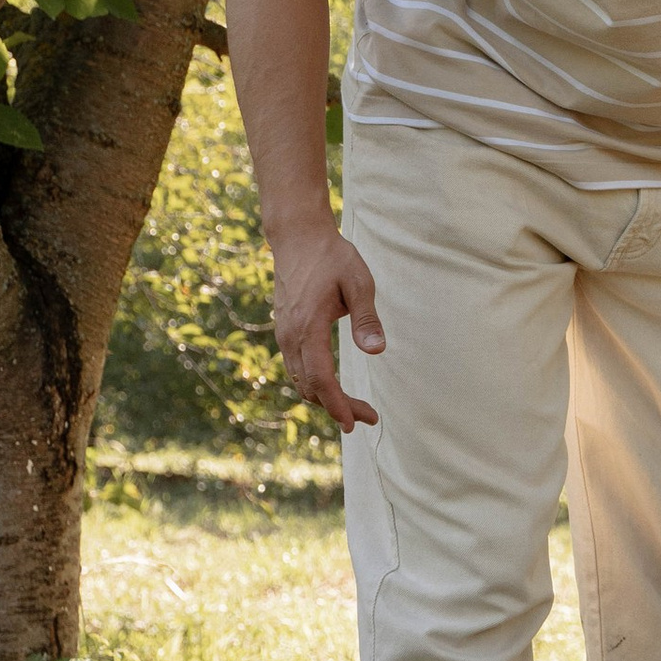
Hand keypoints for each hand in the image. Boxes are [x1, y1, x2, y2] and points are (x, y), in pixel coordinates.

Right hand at [269, 218, 384, 430]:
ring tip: (355, 408)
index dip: (338, 405)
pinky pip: (296, 368)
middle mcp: (290, 336)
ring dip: (326, 398)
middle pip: (310, 387)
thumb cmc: (332, 257)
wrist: (298, 237)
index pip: (321, 379)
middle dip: (337, 408)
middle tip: (368, 418)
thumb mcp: (358, 282)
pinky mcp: (285, 331)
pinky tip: (334, 387)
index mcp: (308, 327)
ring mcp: (284, 335)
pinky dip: (314, 384)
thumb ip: (366, 319)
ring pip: (301, 381)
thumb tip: (377, 352)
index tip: (354, 423)